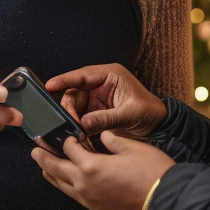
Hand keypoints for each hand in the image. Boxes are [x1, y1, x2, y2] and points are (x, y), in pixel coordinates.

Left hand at [31, 131, 173, 209]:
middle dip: (43, 156)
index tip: (59, 130)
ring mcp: (88, 198)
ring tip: (42, 164)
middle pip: (55, 167)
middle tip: (34, 148)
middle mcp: (84, 184)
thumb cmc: (152, 173)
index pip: (68, 147)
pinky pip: (71, 194)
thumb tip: (101, 135)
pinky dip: (63, 184)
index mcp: (91, 165)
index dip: (65, 136)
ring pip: (60, 184)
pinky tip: (65, 180)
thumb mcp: (131, 147)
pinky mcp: (96, 207)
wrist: (164, 201)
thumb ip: (111, 139)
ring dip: (50, 172)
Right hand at [46, 64, 166, 138]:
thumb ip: (106, 118)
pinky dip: (77, 125)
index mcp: (111, 75)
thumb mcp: (129, 114)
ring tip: (76, 132)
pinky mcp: (96, 110)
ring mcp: (97, 97)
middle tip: (70, 124)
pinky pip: (80, 115)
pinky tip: (78, 134)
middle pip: (74, 92)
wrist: (159, 126)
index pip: (82, 75)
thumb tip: (84, 124)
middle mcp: (101, 84)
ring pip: (74, 105)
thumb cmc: (150, 113)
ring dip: (72, 118)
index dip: (64, 80)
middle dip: (69, 108)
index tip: (50, 86)